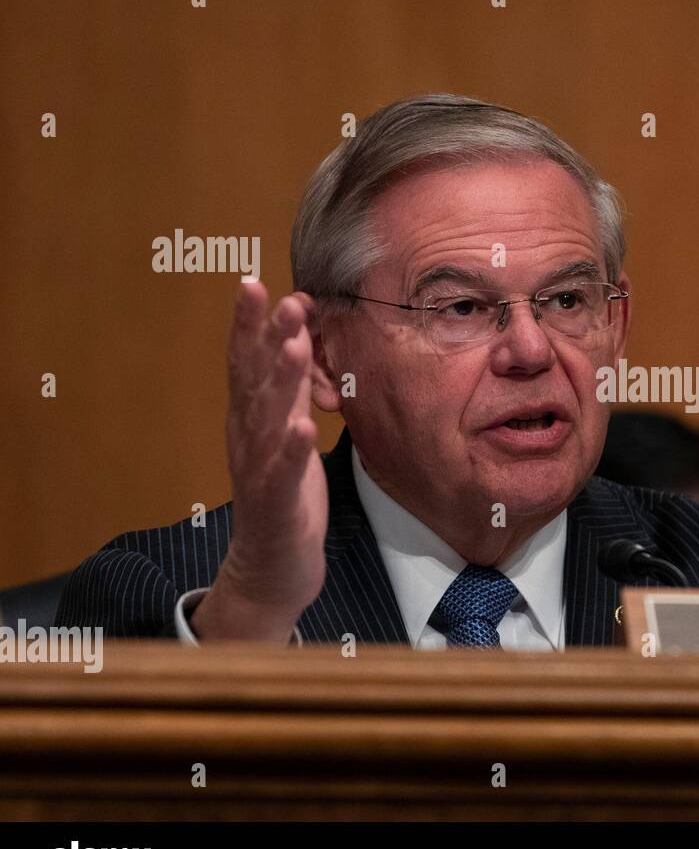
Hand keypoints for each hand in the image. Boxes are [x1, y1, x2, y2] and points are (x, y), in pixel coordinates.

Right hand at [192, 282, 327, 639]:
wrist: (272, 568)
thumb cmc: (283, 493)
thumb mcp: (286, 430)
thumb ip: (289, 388)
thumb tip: (297, 336)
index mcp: (250, 419)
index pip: (246, 362)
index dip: (248, 323)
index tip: (254, 281)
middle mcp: (247, 438)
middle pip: (252, 381)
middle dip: (261, 337)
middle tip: (274, 297)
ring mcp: (259, 471)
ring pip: (267, 420)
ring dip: (279, 382)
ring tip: (293, 345)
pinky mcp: (277, 504)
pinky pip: (283, 474)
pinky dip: (292, 450)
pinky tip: (303, 428)